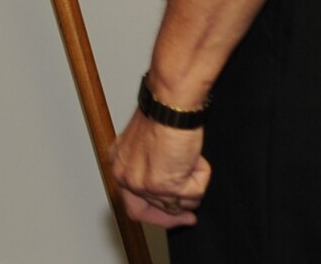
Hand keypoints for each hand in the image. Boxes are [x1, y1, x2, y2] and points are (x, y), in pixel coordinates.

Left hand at [111, 109, 211, 227]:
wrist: (170, 105)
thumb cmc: (162, 114)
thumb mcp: (146, 145)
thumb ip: (150, 168)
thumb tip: (167, 193)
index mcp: (120, 165)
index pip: (132, 206)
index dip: (155, 216)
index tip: (173, 217)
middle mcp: (126, 177)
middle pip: (152, 211)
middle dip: (175, 214)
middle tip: (190, 217)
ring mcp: (144, 184)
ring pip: (178, 204)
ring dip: (192, 184)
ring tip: (190, 158)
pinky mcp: (166, 186)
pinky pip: (195, 193)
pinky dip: (201, 176)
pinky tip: (193, 157)